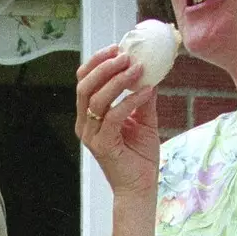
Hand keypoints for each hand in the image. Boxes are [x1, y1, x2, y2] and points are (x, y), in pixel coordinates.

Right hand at [76, 46, 160, 200]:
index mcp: (89, 116)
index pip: (84, 82)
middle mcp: (85, 124)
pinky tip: (145, 91)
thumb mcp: (144, 120)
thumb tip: (152, 74)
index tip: (117, 48)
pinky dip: (130, 101)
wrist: (139, 187)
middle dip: (103, 67)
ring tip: (137, 68)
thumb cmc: (139, 157)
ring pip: (96, 99)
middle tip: (125, 55)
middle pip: (84, 86)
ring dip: (117, 81)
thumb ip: (143, 99)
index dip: (97, 62)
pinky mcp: (102, 145)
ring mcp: (91, 135)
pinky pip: (113, 116)